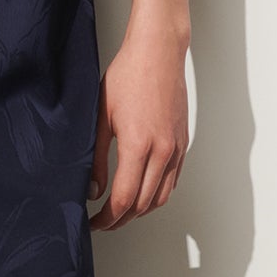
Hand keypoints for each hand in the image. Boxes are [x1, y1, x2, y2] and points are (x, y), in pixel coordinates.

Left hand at [88, 26, 187, 229]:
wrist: (157, 53)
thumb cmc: (127, 77)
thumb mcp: (101, 118)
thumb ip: (95, 158)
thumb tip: (93, 190)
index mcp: (139, 145)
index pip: (124, 199)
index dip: (107, 218)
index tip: (94, 223)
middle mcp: (163, 151)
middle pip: (143, 204)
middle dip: (121, 219)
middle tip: (103, 222)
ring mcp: (176, 148)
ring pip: (161, 197)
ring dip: (140, 210)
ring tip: (120, 212)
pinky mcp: (183, 143)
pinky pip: (172, 180)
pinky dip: (156, 194)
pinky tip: (141, 192)